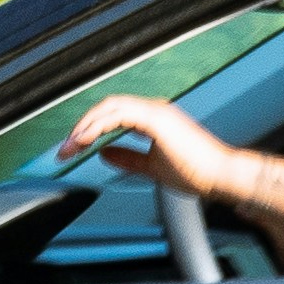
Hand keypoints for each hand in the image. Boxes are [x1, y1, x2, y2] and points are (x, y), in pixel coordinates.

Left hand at [66, 90, 235, 192]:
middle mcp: (153, 110)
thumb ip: (128, 157)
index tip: (74, 149)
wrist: (220, 176)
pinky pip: (119, 115)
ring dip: (86, 126)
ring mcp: (156, 111)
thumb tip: (103, 152)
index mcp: (153, 118)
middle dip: (82, 127)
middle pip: (107, 107)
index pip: (113, 115)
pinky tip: (87, 141)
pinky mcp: (157, 118)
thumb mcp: (151, 167)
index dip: (91, 129)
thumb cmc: (196, 172)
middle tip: (64, 149)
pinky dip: (99, 126)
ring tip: (71, 146)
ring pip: (110, 107)